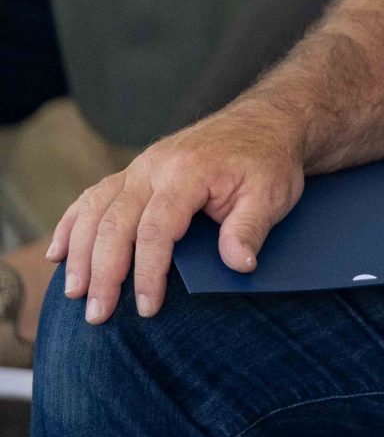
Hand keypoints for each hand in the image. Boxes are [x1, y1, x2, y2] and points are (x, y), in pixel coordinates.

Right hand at [48, 102, 305, 322]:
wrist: (265, 121)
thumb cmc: (268, 161)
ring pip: (95, 210)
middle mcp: (155, 167)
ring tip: (74, 294)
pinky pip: (94, 196)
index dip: (148, 272)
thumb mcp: (272, 194)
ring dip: (79, 253)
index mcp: (188, 172)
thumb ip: (251, 228)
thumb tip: (239, 265)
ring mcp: (140, 167)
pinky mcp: (135, 171)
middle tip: (98, 314)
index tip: (148, 308)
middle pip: (115, 223)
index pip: (156, 230)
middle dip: (103, 273)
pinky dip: (71, 224)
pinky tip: (58, 253)